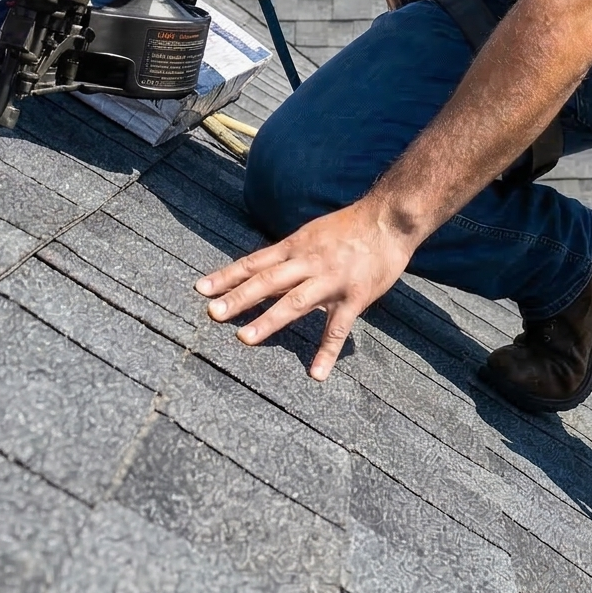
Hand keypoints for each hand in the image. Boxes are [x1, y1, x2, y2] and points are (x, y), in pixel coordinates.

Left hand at [195, 200, 415, 380]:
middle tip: (212, 313)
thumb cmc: (351, 227)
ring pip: (295, 301)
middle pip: (267, 280)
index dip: (227, 275)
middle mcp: (309, 261)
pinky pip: (338, 328)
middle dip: (239, 297)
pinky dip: (327, 352)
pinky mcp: (355, 296)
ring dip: (268, 320)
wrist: (390, 219)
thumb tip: (263, 268)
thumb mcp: (313, 233)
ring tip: (244, 339)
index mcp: (296, 246)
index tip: (201, 289)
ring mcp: (331, 280)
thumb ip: (290, 253)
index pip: (255, 261)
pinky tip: (316, 374)